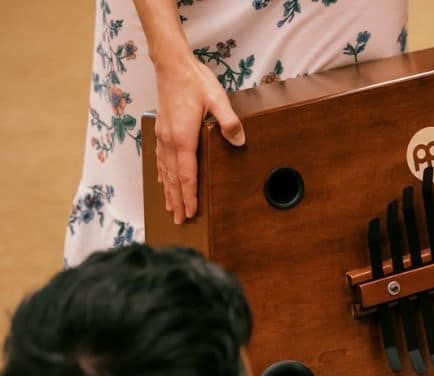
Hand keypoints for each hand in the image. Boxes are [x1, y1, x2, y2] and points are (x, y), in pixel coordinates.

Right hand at [154, 57, 244, 223]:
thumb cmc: (195, 81)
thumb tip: (240, 140)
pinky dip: (162, 174)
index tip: (191, 213)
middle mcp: (170, 140)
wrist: (172, 64)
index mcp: (183, 137)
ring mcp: (163, 135)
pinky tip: (163, 182)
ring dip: (169, 192)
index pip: (187, 175)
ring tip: (170, 208)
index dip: (190, 196)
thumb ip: (229, 121)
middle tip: (180, 221)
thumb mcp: (218, 99)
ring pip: (165, 171)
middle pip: (174, 179)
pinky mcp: (162, 129)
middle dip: (178, 201)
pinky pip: (160, 159)